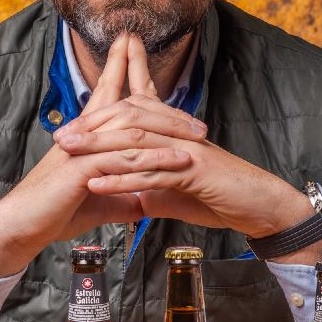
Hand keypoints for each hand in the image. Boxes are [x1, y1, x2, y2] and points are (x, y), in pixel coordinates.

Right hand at [0, 36, 193, 279]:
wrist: (23, 226)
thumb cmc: (56, 212)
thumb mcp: (99, 202)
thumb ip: (122, 195)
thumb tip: (144, 200)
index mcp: (88, 137)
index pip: (106, 94)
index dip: (120, 68)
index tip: (132, 47)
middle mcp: (86, 134)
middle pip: (128, 104)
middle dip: (163, 103)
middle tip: (195, 110)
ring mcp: (84, 149)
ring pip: (133, 130)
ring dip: (169, 131)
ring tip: (199, 137)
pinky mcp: (82, 168)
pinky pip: (125, 158)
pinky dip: (154, 158)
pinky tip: (178, 160)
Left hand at [53, 38, 318, 247]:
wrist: (261, 207)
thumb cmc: (222, 198)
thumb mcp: (180, 194)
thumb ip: (156, 191)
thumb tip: (134, 198)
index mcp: (172, 135)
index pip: (133, 114)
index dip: (101, 117)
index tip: (70, 127)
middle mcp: (176, 135)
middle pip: (127, 118)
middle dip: (91, 125)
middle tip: (60, 134)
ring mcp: (185, 149)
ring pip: (134, 140)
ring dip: (97, 147)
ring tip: (68, 152)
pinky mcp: (193, 171)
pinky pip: (150, 172)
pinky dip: (120, 178)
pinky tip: (97, 183)